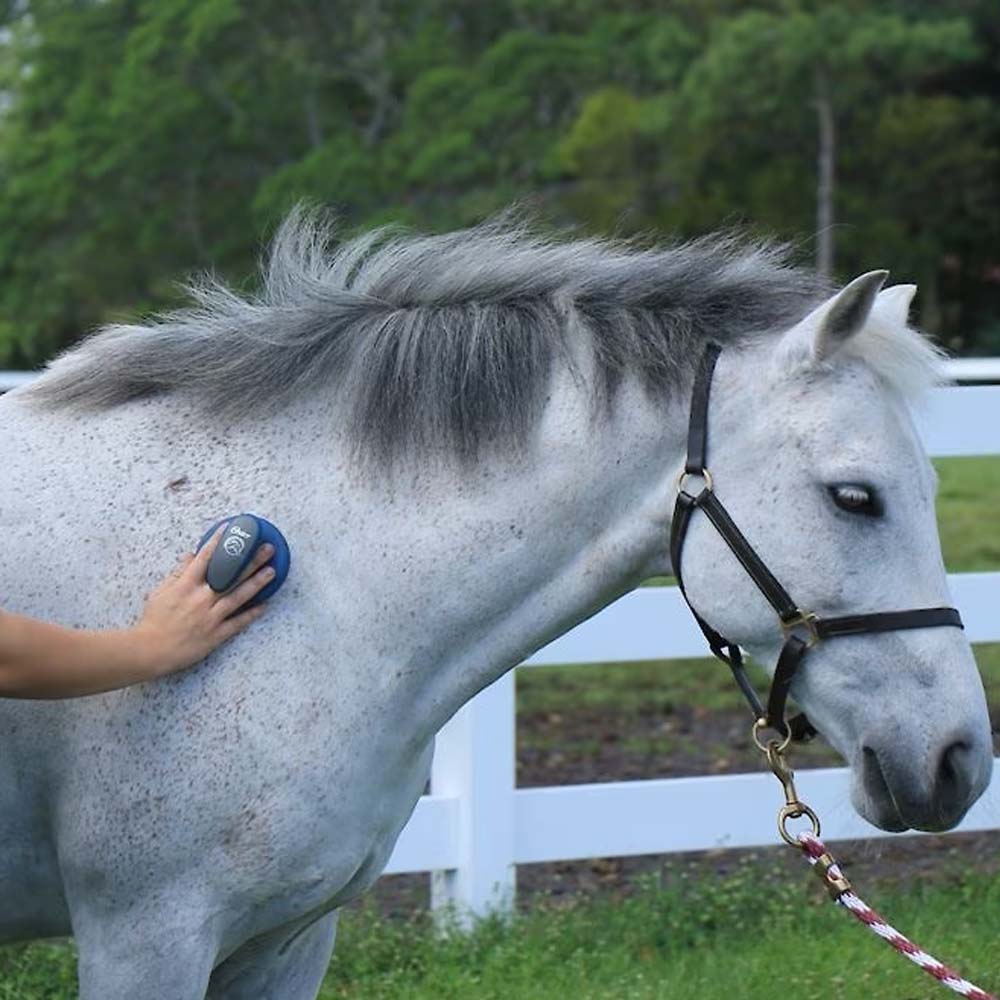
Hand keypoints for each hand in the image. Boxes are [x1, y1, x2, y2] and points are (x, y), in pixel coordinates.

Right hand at [134, 524, 275, 675]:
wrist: (150, 650)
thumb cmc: (154, 620)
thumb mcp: (161, 591)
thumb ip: (178, 573)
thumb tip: (190, 556)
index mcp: (186, 585)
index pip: (205, 558)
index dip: (218, 542)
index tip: (231, 529)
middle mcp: (201, 599)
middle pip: (230, 576)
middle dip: (250, 560)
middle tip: (267, 548)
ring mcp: (210, 617)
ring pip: (238, 596)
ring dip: (256, 583)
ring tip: (271, 571)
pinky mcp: (216, 635)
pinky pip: (238, 623)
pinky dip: (252, 614)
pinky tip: (265, 604)